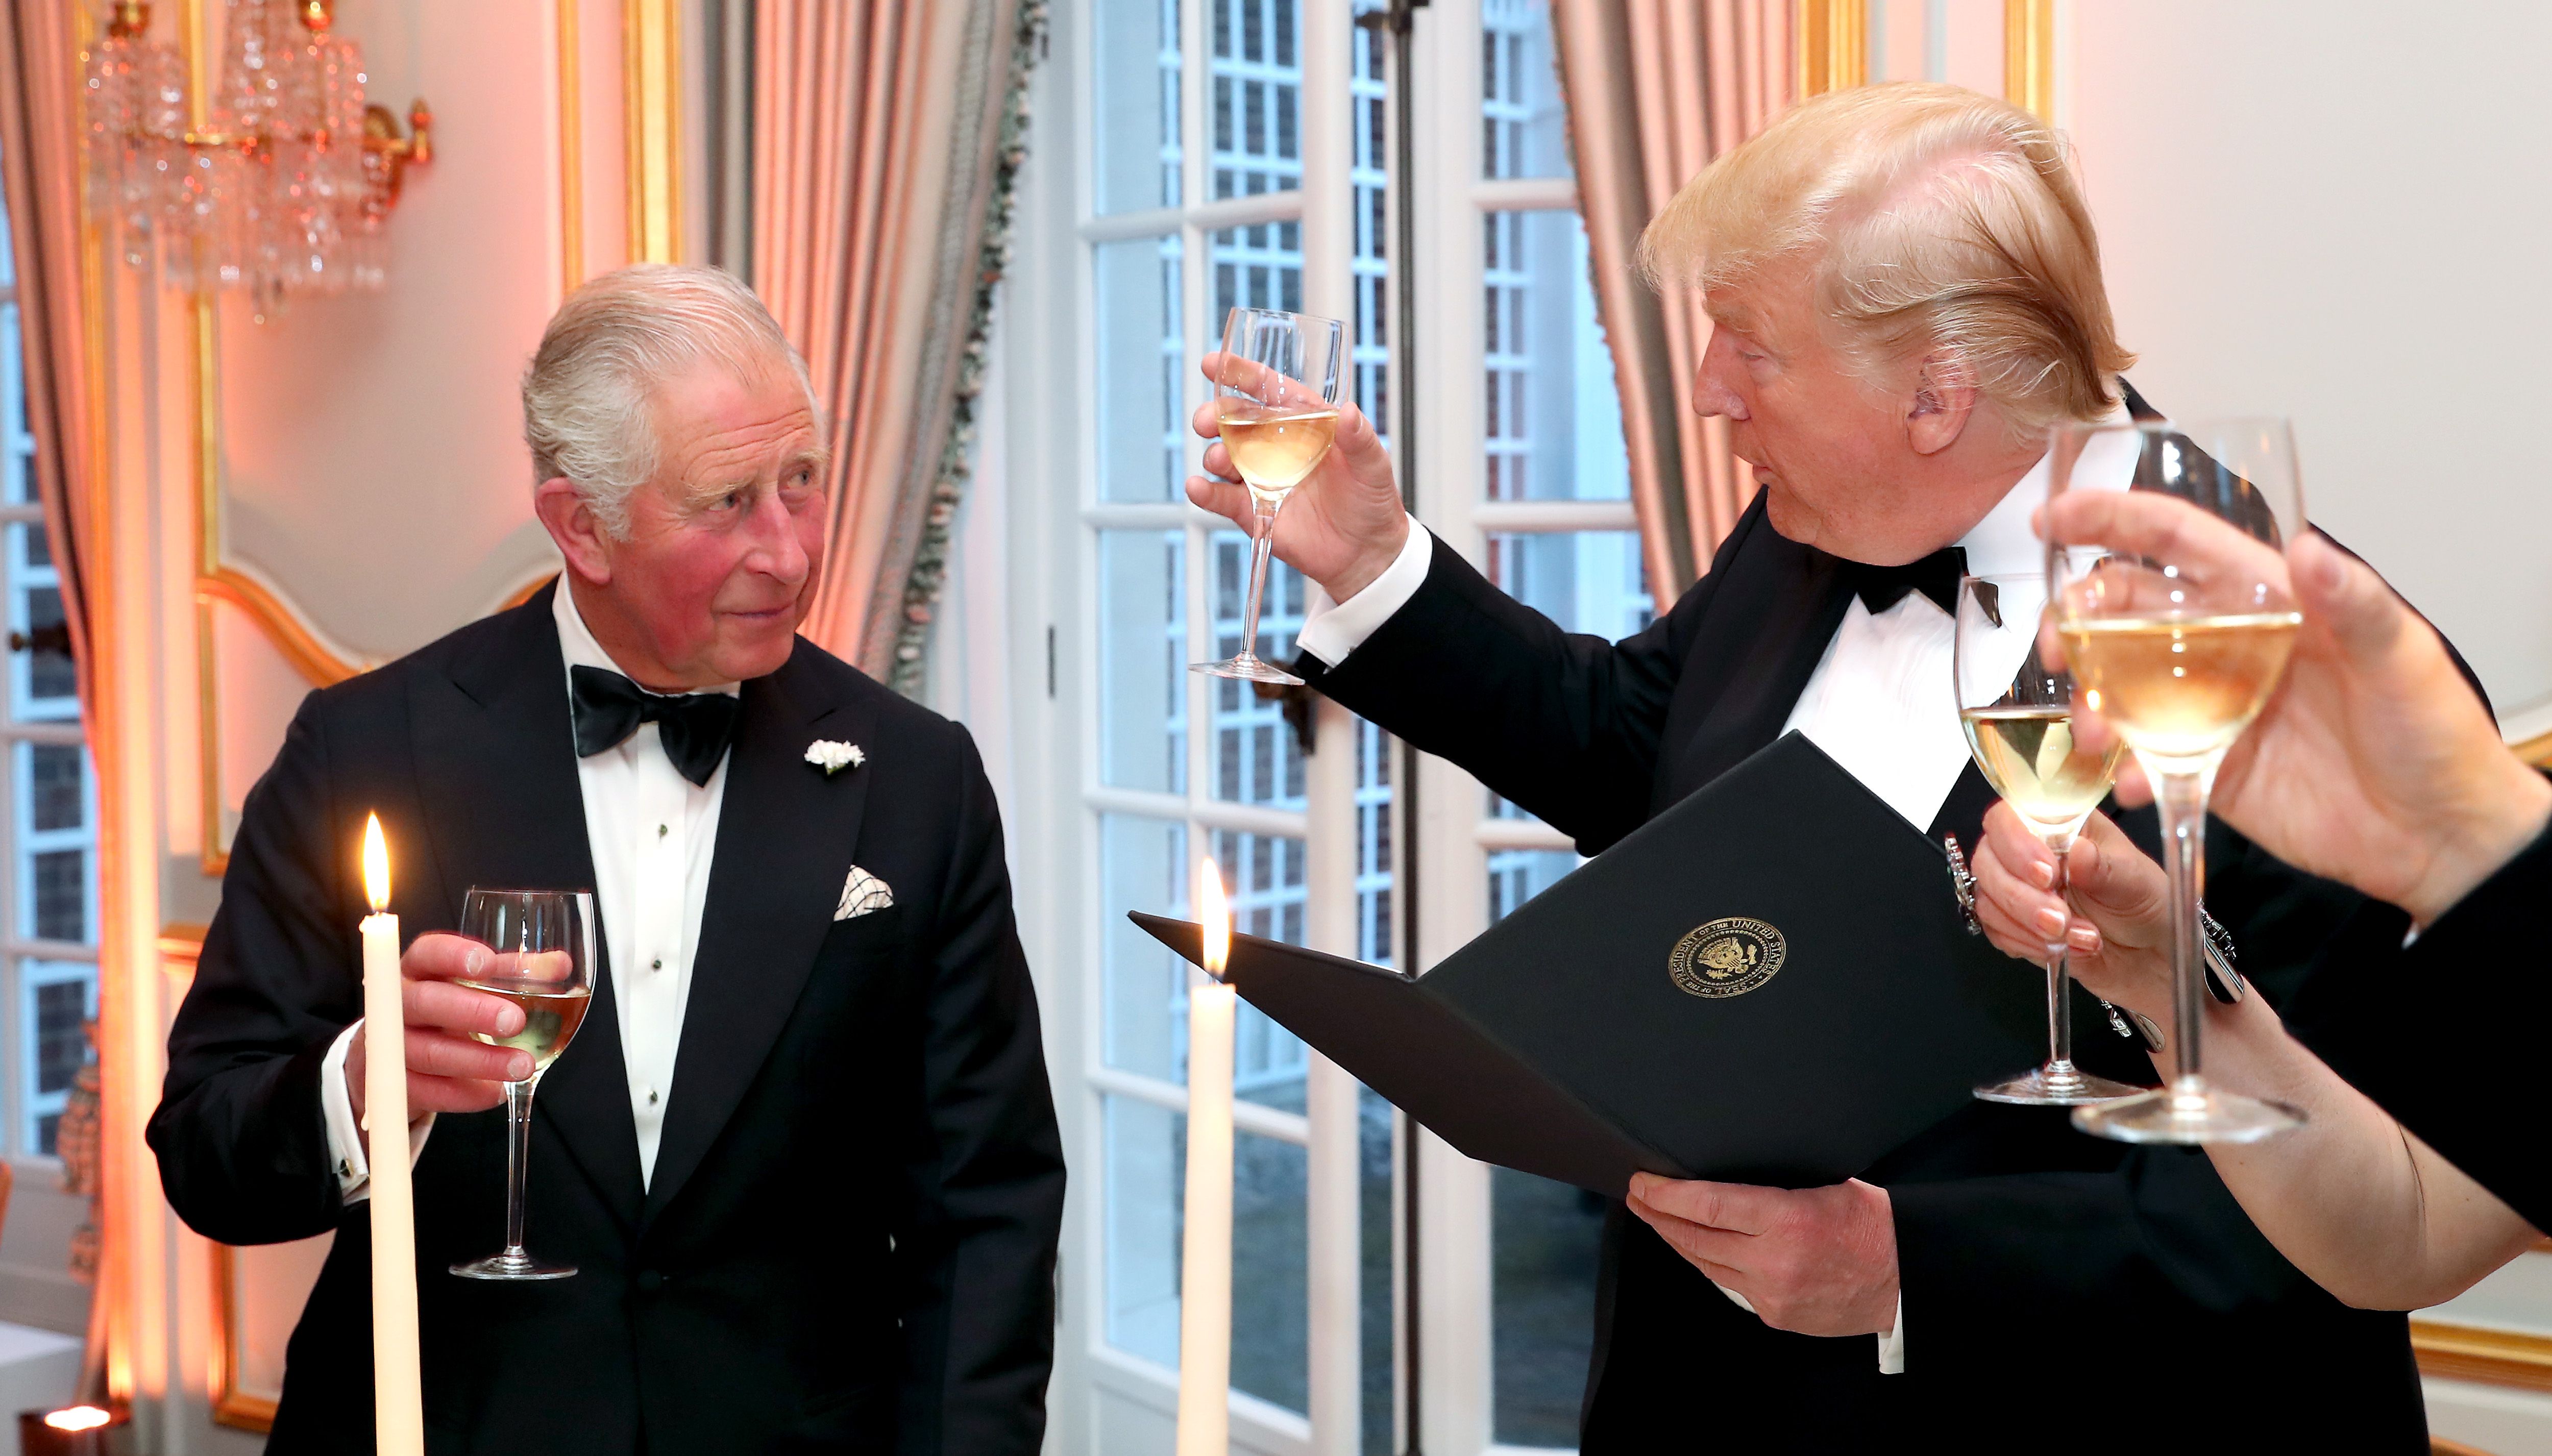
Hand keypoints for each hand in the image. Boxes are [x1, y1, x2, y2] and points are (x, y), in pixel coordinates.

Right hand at [346, 932, 534, 1129]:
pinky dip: (465, 1094)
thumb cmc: (447, 1008)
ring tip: (522, 1065)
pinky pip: (426, 1092)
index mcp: (418, 970)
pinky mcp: (393, 1084)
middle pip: (424, 1002)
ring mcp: (388, 1046)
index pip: (427, 952)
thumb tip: (560, 965)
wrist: (400, 1057)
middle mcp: (397, 1004)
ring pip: (427, 1052)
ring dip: (478, 1061)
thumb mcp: (475, 986)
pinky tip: (496, 1093)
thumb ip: (514, 973)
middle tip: (514, 1021)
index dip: (452, 955)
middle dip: (471, 1012)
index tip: (486, 962)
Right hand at [1185, 353, 1407, 601]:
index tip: (1214, 364)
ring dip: (1213, 454)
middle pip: (1236, 421)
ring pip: (1223, 457)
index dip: (1241, 375)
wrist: (1366, 552)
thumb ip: (1360, 439)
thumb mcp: (1373, 466)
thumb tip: (1349, 411)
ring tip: (1219, 460)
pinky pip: (1220, 497)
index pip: (1269, 391)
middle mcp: (1276, 446)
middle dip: (1215, 416)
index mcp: (1303, 423)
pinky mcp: (1252, 509)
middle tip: (1206, 420)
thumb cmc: (1372, 501)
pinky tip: (1197, 487)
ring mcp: (1261, 477)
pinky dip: (1204, 492)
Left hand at [1624, 1173, 1898, 1336]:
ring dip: (1679, 1242)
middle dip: (1660, 1217)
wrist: (1909, 1279)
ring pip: (1708, 1266)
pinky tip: (1698, 1250)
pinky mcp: (1777, 1315)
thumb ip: (1776, 1187)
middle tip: (1637, 1198)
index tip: (1641, 1183)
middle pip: (1696, 1238)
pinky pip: (1731, 1287)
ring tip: (1657, 1220)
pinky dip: (1711, 1265)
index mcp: (1787, 1220)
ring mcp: (1772, 1294)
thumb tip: (1728, 1177)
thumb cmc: (1875, 1225)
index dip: (1667, 1195)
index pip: (1708, 1205)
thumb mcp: (1829, 1185)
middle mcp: (1773, 1261)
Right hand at [1972, 806, 2171, 1022]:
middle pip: (1988, 861)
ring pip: (1989, 900)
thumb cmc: (2145, 904)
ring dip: (2028, 925)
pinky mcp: (2014, 923)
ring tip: (2077, 937)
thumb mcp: (2136, 880)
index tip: (2047, 875)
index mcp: (2058, 825)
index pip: (2008, 818)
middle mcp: (2029, 852)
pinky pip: (1995, 931)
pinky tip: (2063, 949)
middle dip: (2023, 897)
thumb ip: (2105, 866)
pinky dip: (2028, 944)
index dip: (2016, 844)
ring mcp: (2018, 888)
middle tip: (2060, 920)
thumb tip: (2078, 852)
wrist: (2149, 955)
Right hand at [2041, 493, 2551, 925]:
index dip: (2113, 520)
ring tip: (2094, 730)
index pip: (2178, 542)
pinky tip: (2134, 783)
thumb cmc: (2434, 736)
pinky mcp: (2204, 764)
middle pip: (2126, 610)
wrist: (2438, 837)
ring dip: (2088, 698)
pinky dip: (2124, 768)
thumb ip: (2355, 604)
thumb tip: (2309, 551)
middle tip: (2058, 645)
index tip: (2056, 517)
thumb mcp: (2403, 659)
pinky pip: (2143, 757)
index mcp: (2270, 600)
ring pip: (2118, 682)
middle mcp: (2228, 645)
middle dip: (2076, 618)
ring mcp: (2211, 706)